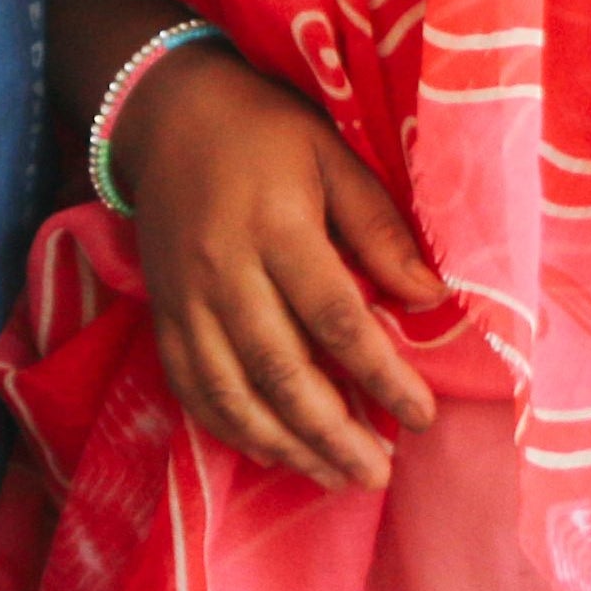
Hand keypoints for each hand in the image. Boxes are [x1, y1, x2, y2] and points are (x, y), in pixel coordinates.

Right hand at [108, 41, 443, 491]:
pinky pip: (191, 388)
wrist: (166, 113)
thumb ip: (378, 227)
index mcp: (276, 227)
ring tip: (333, 477)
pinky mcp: (162, 313)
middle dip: (333, 433)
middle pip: (281, 372)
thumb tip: (428, 299)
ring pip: (233, 393)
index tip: (421, 416)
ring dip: (285, 446)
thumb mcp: (332, 155)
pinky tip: (270, 451)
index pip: (336, 319)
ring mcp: (185, 299)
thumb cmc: (265, 131)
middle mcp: (225, 271)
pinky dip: (230, 429)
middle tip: (377, 473)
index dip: (382, 375)